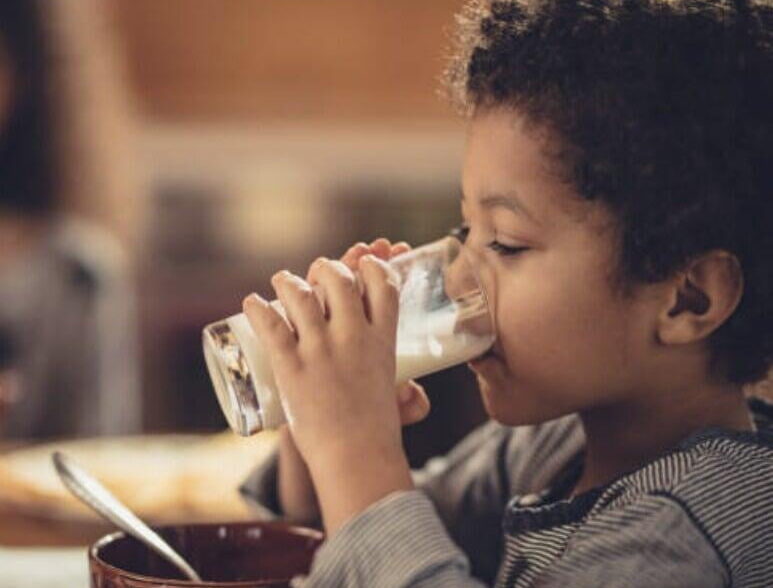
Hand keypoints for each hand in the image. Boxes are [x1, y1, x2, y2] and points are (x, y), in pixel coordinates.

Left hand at [243, 238, 414, 533]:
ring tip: (281, 280)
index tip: (363, 264)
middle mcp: (354, 337)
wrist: (356, 459)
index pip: (383, 285)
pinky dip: (258, 308)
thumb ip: (407, 396)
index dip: (372, 266)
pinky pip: (271, 325)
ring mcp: (321, 350)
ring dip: (288, 281)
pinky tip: (250, 302)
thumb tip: (415, 397)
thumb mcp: (396, 402)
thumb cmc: (376, 435)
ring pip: (302, 295)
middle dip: (328, 268)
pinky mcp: (292, 366)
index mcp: (383, 340)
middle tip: (317, 272)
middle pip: (340, 280)